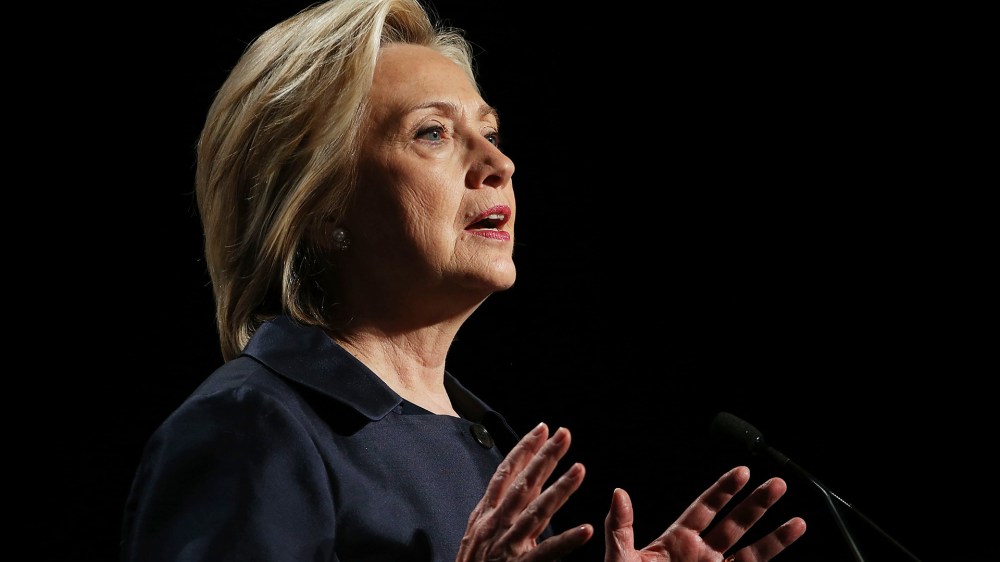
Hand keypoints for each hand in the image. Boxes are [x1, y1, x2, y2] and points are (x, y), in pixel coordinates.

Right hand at [455, 423, 594, 561]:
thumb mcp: (474, 537)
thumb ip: (491, 514)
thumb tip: (503, 491)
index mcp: (486, 515)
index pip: (506, 474)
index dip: (524, 450)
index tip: (542, 428)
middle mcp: (495, 524)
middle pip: (523, 484)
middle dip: (545, 457)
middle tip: (565, 434)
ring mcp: (507, 545)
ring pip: (537, 511)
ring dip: (560, 489)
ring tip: (581, 469)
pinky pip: (546, 552)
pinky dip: (566, 541)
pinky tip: (586, 530)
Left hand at [604, 466, 806, 561]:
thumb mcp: (620, 559)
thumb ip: (621, 528)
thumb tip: (619, 492)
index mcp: (676, 541)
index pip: (705, 508)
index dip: (724, 490)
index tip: (743, 472)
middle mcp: (700, 555)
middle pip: (735, 524)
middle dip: (757, 504)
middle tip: (778, 483)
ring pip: (752, 552)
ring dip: (775, 537)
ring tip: (798, 521)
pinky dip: (773, 558)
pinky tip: (788, 548)